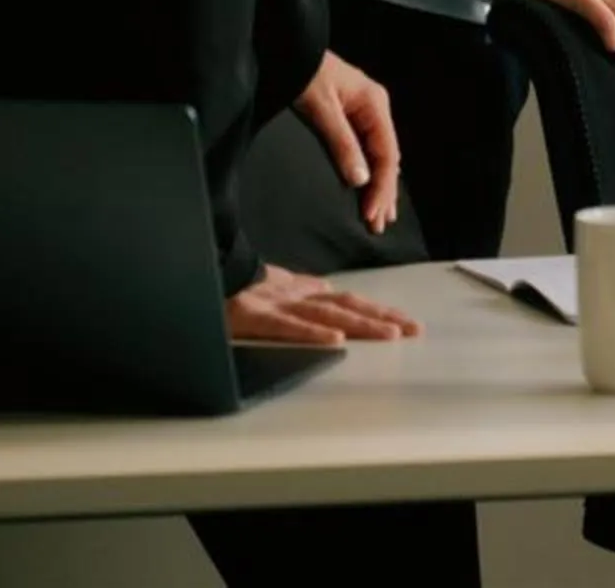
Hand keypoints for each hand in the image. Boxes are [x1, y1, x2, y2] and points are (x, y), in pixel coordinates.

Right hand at [225, 263, 419, 346]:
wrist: (200, 273)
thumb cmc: (235, 286)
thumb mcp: (275, 289)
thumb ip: (302, 291)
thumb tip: (328, 294)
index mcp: (302, 291)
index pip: (349, 300)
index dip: (378, 311)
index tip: (407, 323)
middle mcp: (296, 296)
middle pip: (347, 305)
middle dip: (383, 318)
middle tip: (414, 330)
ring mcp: (277, 305)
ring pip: (327, 314)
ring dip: (361, 324)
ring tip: (390, 334)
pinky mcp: (254, 317)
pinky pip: (286, 326)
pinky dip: (312, 332)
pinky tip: (335, 340)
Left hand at [293, 51, 400, 235]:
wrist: (286, 47)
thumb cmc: (302, 73)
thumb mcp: (320, 108)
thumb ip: (341, 143)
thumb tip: (359, 179)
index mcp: (374, 104)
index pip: (386, 154)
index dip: (381, 187)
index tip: (370, 214)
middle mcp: (374, 109)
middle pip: (387, 158)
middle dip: (384, 192)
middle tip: (378, 225)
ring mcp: (363, 112)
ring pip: (378, 155)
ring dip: (378, 185)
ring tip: (379, 215)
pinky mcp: (348, 116)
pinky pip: (366, 150)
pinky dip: (368, 172)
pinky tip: (369, 187)